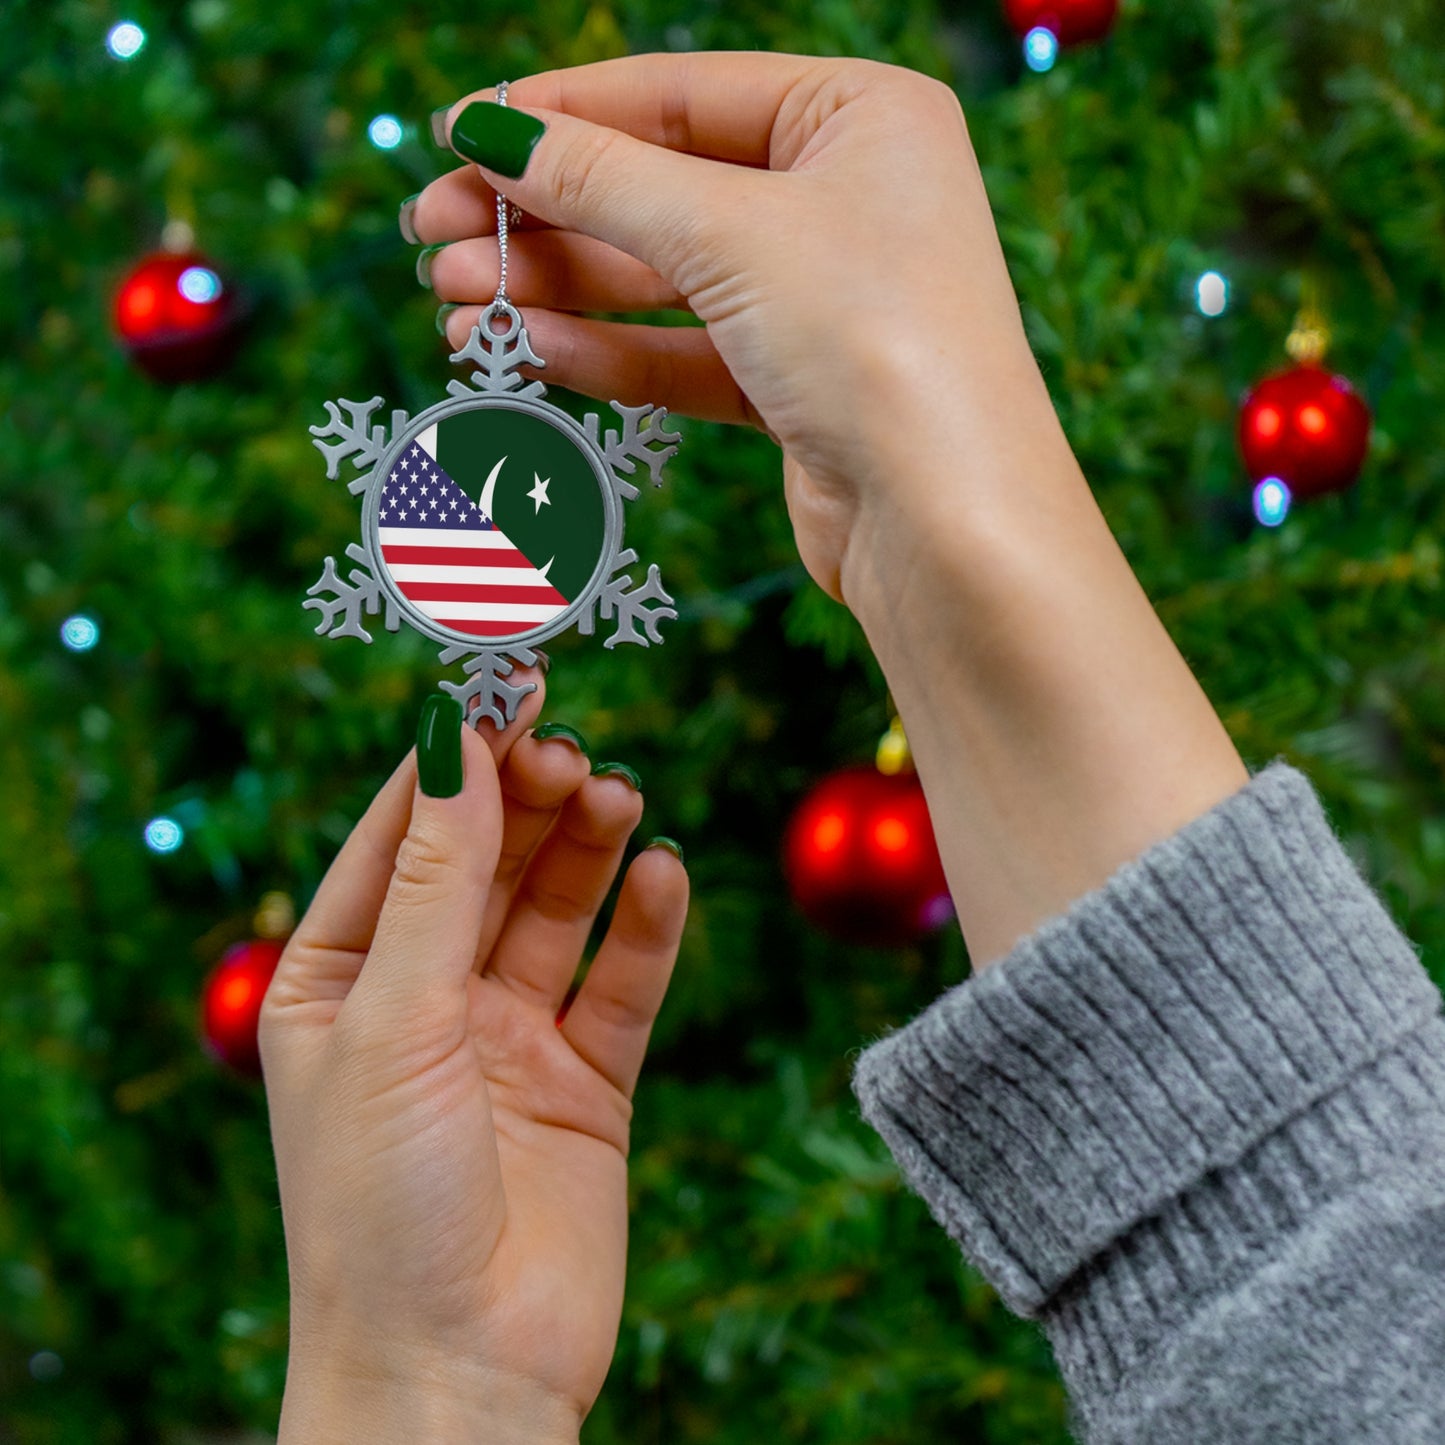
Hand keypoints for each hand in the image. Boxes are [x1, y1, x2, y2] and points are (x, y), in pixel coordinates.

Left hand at [259, 678, 687, 1439]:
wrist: (458, 1376)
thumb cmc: (381, 1205)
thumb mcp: (394, 1019)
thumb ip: (437, 879)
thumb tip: (455, 737)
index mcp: (340, 978)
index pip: (400, 835)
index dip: (453, 756)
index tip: (503, 679)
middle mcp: (424, 998)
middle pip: (486, 861)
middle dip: (526, 799)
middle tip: (571, 750)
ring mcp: (508, 1039)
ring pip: (557, 909)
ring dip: (588, 849)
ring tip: (617, 797)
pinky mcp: (586, 1082)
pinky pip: (622, 983)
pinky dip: (646, 928)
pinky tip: (663, 877)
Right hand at [411, 53, 1054, 605]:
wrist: (948, 526)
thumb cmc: (875, 343)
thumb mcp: (728, 233)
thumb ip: (602, 179)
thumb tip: (490, 131)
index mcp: (860, 116)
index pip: (678, 93)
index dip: (559, 113)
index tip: (455, 134)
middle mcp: (845, 198)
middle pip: (660, 188)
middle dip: (542, 215)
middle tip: (431, 236)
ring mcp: (821, 297)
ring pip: (662, 279)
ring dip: (556, 289)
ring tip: (454, 303)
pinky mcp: (797, 387)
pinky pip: (683, 354)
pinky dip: (606, 352)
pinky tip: (526, 351)